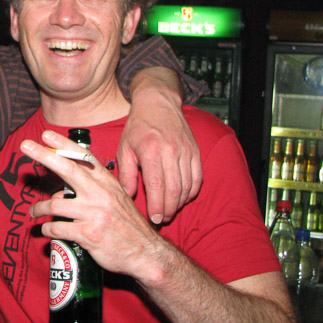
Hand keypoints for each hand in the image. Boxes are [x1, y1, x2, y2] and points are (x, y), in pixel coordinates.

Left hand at [23, 130, 163, 280]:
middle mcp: (100, 194)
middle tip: (25, 146)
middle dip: (44, 155)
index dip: (64, 144)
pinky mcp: (88, 234)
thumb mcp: (116, 199)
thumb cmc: (127, 225)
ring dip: (39, 208)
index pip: (83, 157)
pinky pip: (57, 228)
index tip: (47, 134)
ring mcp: (94, 214)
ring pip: (55, 205)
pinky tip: (45, 231)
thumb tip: (60, 194)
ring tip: (33, 212)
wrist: (145, 252)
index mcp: (107, 182)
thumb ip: (91, 190)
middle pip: (67, 169)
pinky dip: (47, 229)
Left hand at [118, 68, 201, 223]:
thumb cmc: (139, 126)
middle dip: (168, 209)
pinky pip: (197, 178)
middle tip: (161, 219)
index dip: (156, 206)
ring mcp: (186, 151)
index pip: (156, 185)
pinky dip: (191, 192)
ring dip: (179, 203)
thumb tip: (128, 195)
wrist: (158, 103)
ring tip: (169, 211)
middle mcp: (171, 151)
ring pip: (187, 186)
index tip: (153, 218)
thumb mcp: (125, 147)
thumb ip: (126, 173)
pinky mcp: (195, 151)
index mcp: (151, 150)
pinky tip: (182, 198)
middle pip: (174, 189)